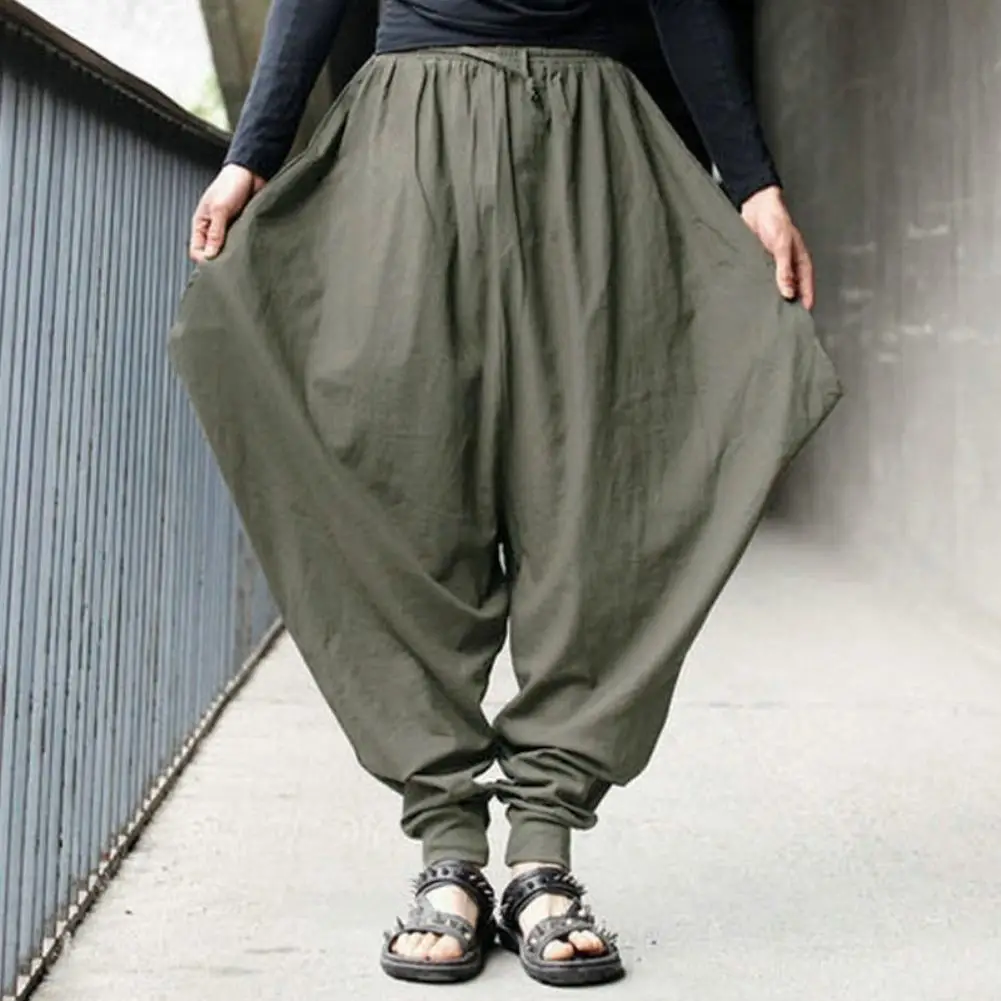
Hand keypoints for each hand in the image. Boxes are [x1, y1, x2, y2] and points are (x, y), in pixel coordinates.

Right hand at [189, 164, 265, 262]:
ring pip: (227, 251)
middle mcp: (214, 229)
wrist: (251, 173)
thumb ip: (215, 234)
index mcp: (201, 224)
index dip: (204, 261)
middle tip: (230, 267)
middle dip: (220, 261)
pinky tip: (249, 250)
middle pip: (212, 254)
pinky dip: (244, 248)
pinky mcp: (242, 230)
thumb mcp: (220, 209)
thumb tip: (209, 256)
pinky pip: (241, 245)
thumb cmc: (231, 184)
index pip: (196, 251)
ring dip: (233, 255)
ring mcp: (228, 230)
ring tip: (241, 258)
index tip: (216, 268)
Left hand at [740, 185, 814, 310]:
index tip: (802, 318)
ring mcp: (773, 266)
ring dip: (770, 298)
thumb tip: (788, 293)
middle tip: (782, 322)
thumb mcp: (782, 245)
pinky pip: (760, 280)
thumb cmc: (775, 220)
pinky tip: (751, 299)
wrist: (756, 206)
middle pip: (790, 290)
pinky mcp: (759, 264)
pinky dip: (757, 288)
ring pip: (774, 287)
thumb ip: (784, 270)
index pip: (806, 287)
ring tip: (764, 316)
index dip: (805, 301)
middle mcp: (787, 266)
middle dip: (787, 304)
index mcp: (799, 262)